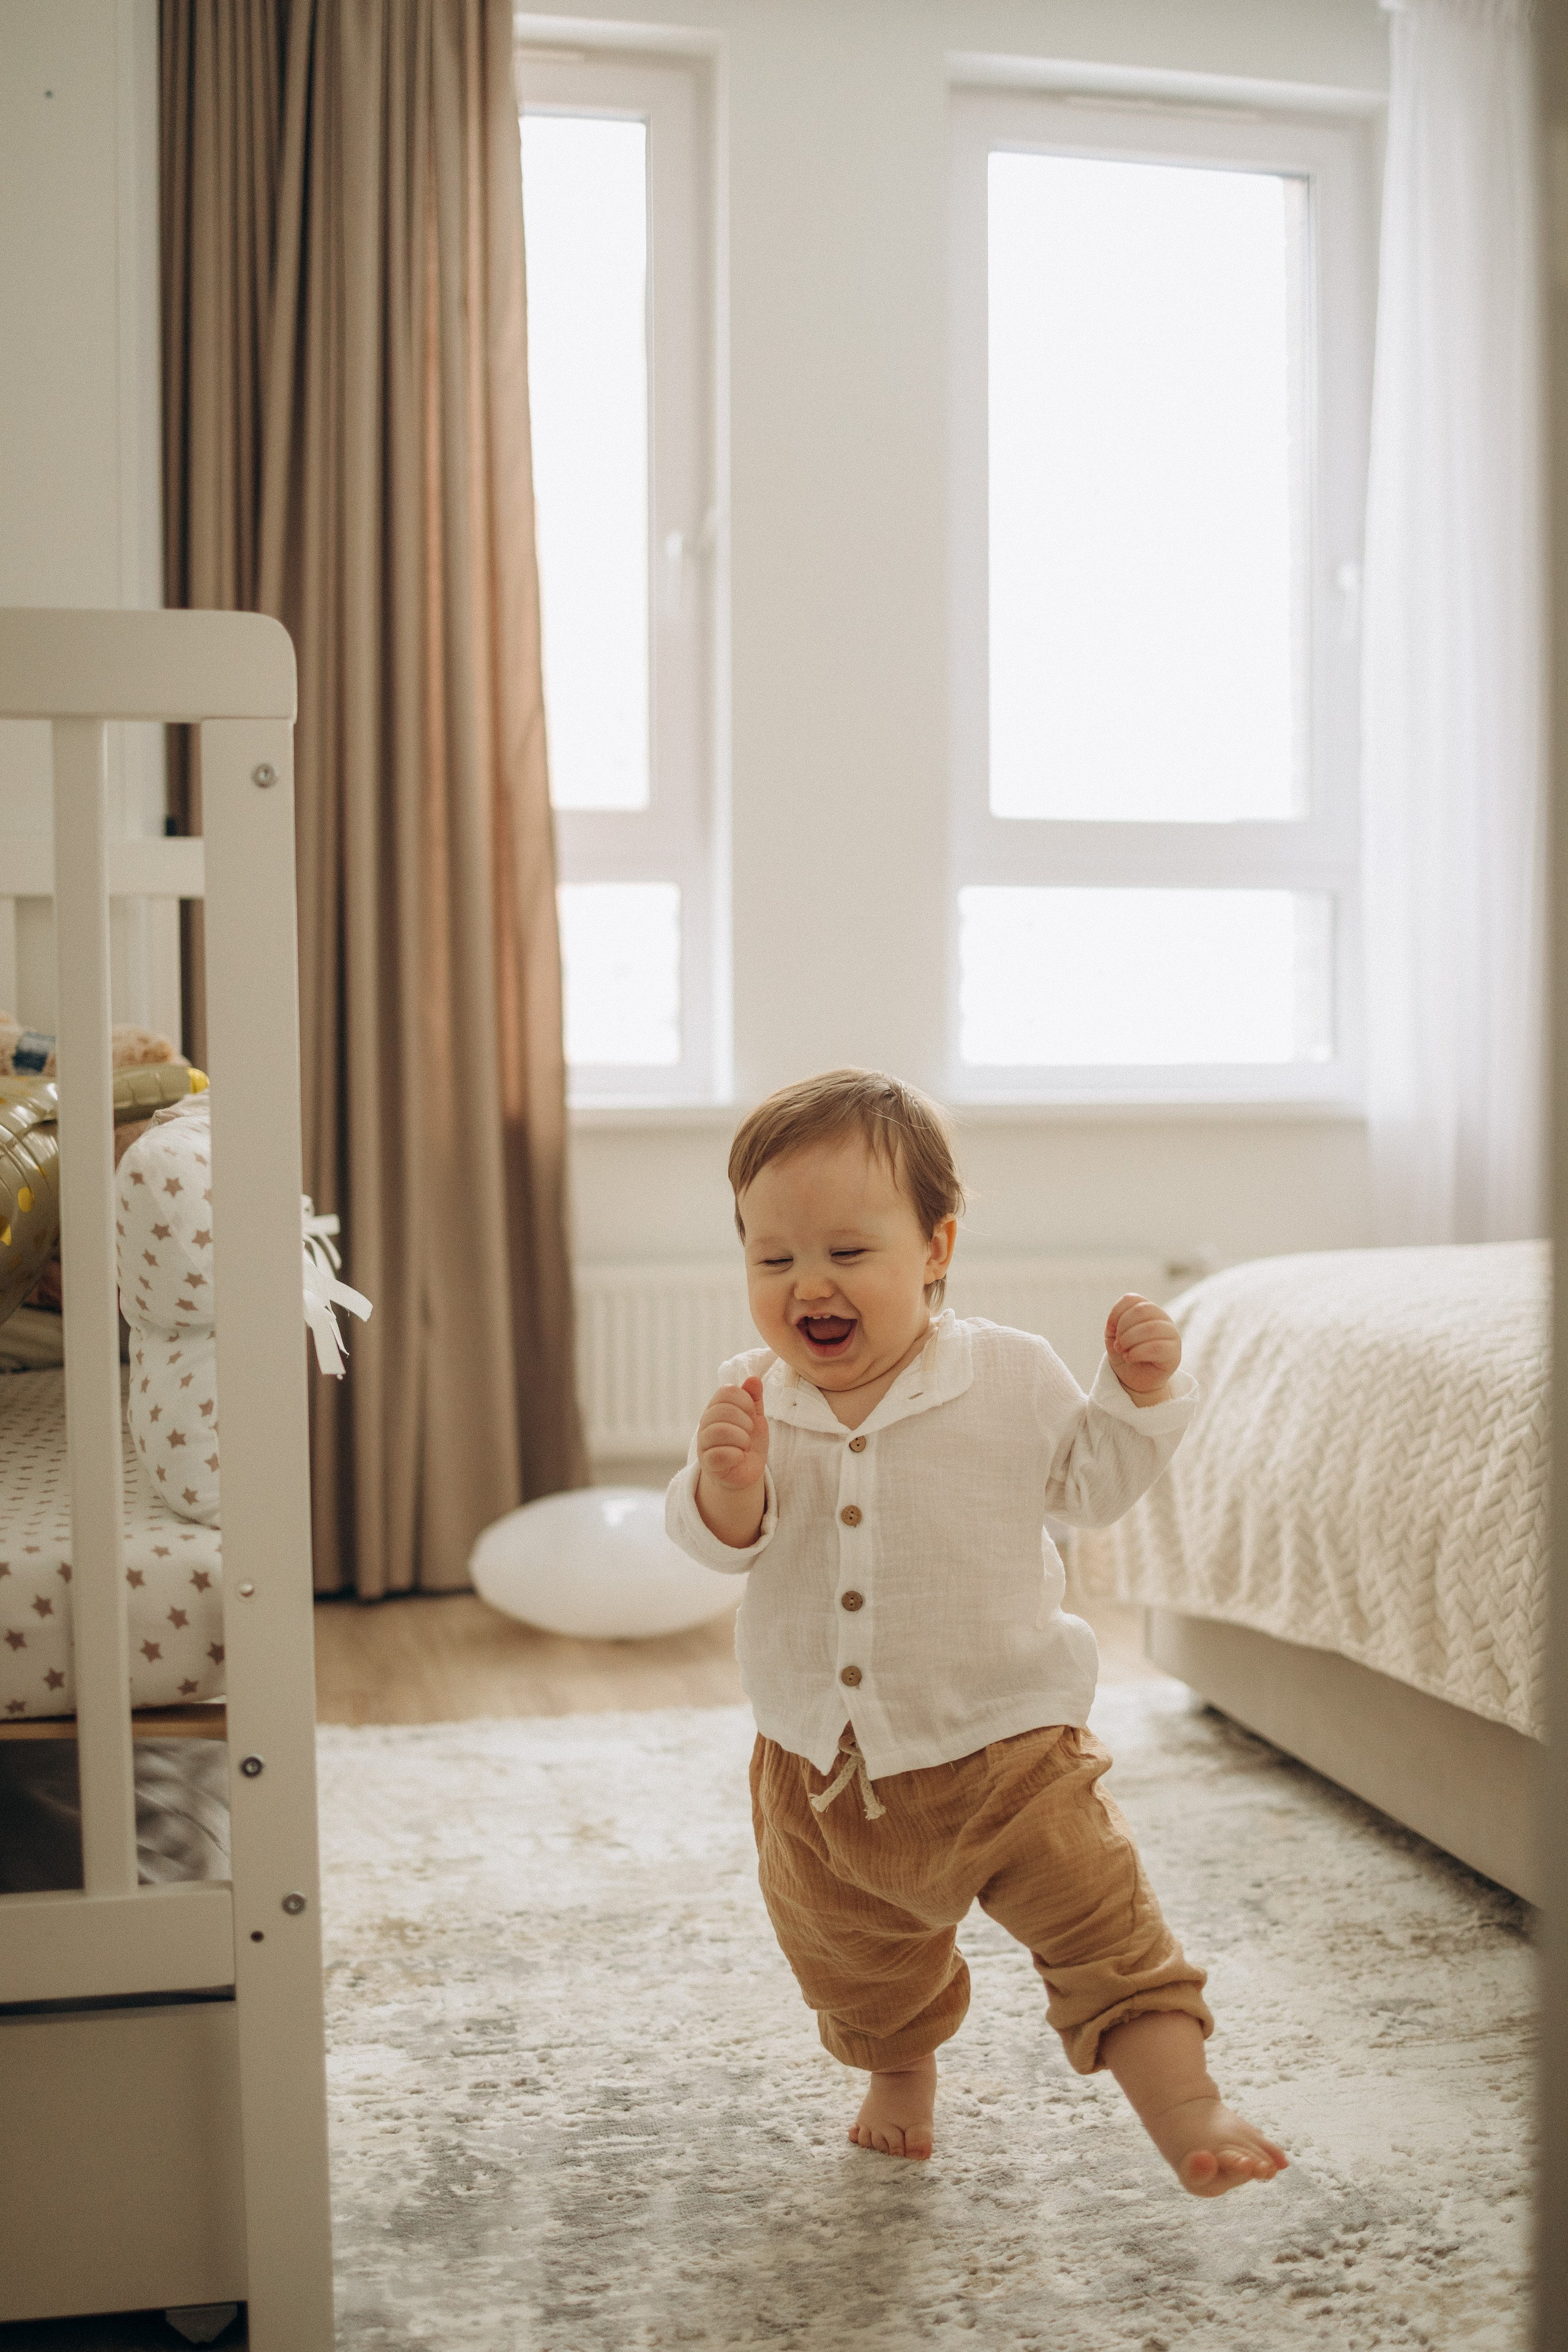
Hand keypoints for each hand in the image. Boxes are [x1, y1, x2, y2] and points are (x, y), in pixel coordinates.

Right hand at [695, 1377, 768, 1546]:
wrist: (745, 1471)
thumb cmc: (748, 1440)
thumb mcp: (755, 1417)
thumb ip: (754, 1398)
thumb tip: (753, 1378)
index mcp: (717, 1408)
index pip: (726, 1392)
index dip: (744, 1400)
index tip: (752, 1412)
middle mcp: (706, 1423)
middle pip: (722, 1410)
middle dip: (744, 1421)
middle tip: (750, 1431)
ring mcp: (704, 1444)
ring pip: (718, 1431)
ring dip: (741, 1438)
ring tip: (746, 1445)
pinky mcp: (707, 1464)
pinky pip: (718, 1455)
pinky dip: (736, 1455)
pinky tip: (741, 1457)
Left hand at [1105, 1294, 1180, 1403]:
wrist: (1135, 1379)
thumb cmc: (1125, 1353)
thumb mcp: (1114, 1336)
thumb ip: (1115, 1323)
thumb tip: (1116, 1323)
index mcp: (1148, 1310)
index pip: (1133, 1299)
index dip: (1116, 1312)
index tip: (1110, 1329)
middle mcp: (1163, 1319)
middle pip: (1142, 1311)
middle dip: (1123, 1328)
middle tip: (1118, 1344)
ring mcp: (1172, 1335)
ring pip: (1150, 1328)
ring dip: (1129, 1340)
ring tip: (1123, 1351)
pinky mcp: (1175, 1354)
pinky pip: (1157, 1348)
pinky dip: (1137, 1352)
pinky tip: (1130, 1358)